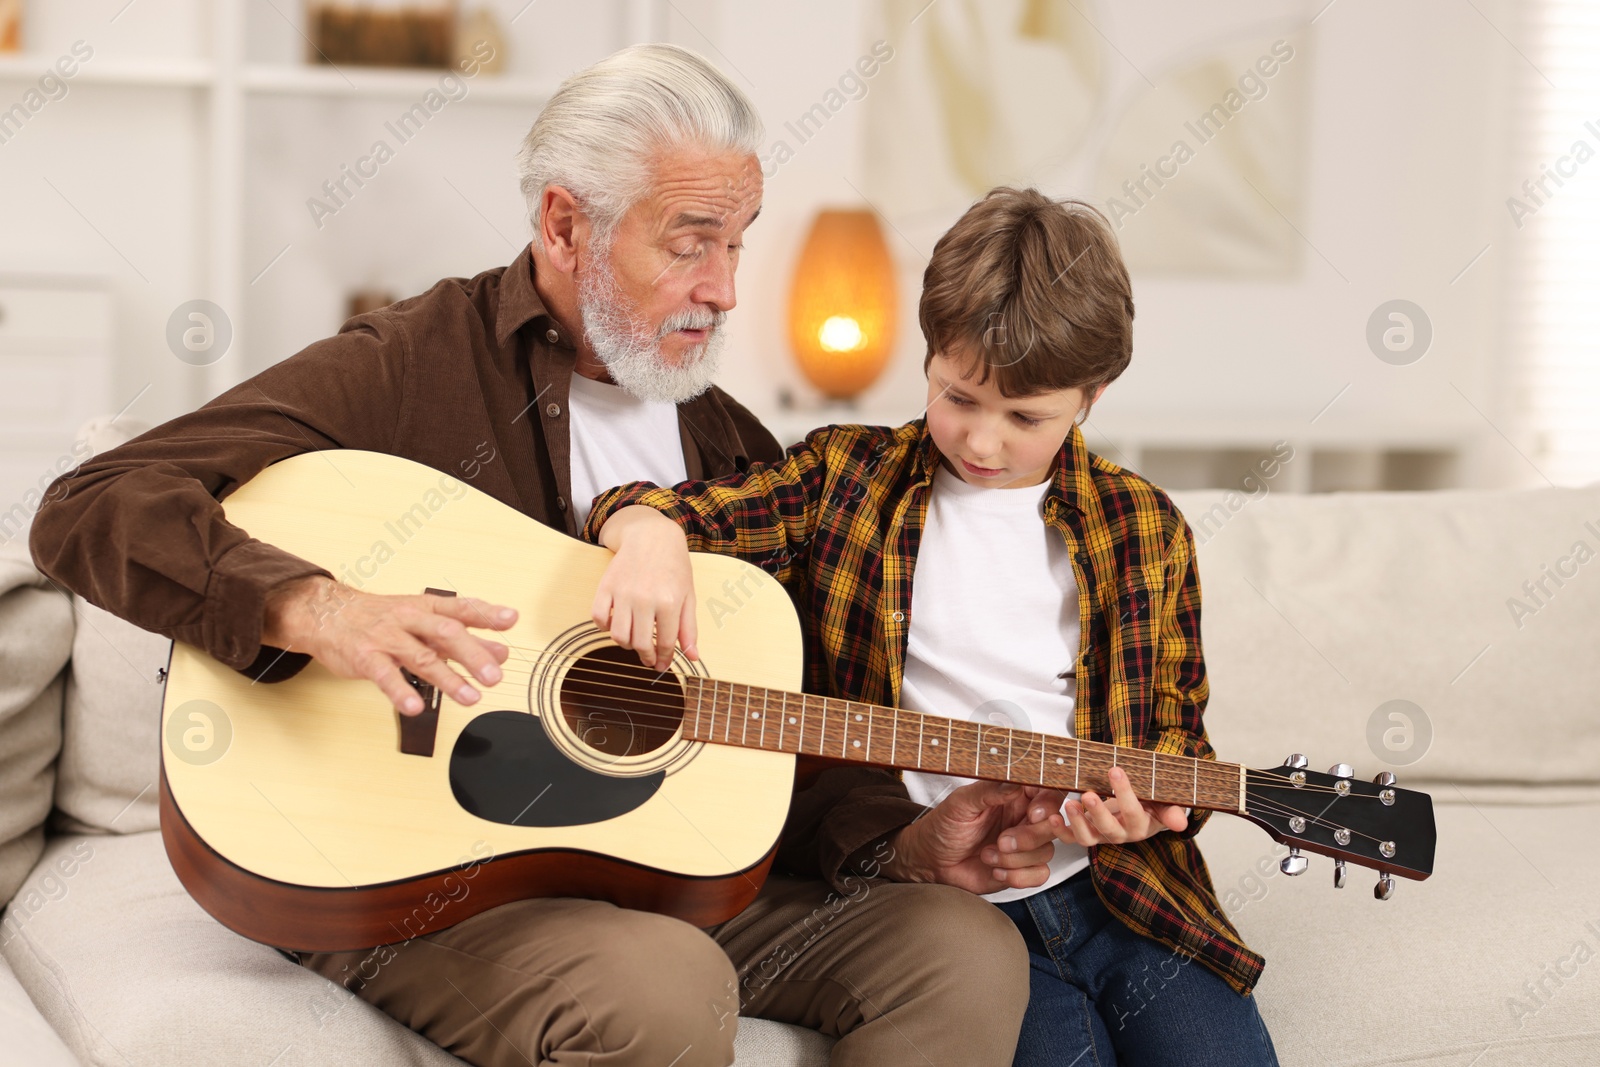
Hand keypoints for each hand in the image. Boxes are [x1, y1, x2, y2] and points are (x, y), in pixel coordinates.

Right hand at [261, 574, 515, 716]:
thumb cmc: (380, 618)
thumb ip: (461, 638)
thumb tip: (500, 653)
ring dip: (448, 679)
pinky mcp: (365, 658)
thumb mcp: (423, 621)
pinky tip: (416, 707)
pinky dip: (401, 692)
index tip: (510, 619)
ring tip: (470, 698)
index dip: (486, 613)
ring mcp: (387, 638)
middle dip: (473, 654)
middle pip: (446, 632)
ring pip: (421, 656)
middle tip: (495, 675)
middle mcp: (409, 619)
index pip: (461, 608)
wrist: (327, 614)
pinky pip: (385, 676)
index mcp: (426, 607)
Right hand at [592, 505, 697, 669]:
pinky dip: (604, 627)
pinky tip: (615, 624)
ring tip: (634, 640)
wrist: (651, 536)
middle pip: (639, 644)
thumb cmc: (673, 566)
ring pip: (618, 635)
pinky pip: (598, 618)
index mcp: (668, 602)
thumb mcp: (688, 595)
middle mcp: (644, 599)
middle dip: (645, 656)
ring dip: (625, 644)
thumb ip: (689, 628)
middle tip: (648, 658)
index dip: (664, 658)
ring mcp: (622, 593)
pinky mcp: (605, 587)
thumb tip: (692, 657)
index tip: (662, 665)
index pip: (665, 643)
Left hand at [879, 780, 1071, 894]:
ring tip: (988, 855)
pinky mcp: (1021, 869)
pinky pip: (1040, 874)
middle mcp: (1023, 819)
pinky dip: (1018, 876)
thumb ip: (989, 790)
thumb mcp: (961, 803)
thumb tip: (1016, 782)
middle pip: (1053, 826)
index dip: (1048, 803)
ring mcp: (1025, 846)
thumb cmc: (943, 826)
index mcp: (1013, 796)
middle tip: (1002, 841)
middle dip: (1029, 837)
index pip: (1048, 792)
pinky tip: (995, 869)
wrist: (930, 860)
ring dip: (1016, 859)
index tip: (1032, 814)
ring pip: (1047, 852)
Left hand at [1046, 765, 1188, 846]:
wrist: (1140, 808)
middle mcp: (1122, 834)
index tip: (1115, 769)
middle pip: (1109, 830)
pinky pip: (1072, 838)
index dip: (1124, 793)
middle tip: (1089, 794)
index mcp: (1142, 826)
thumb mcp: (1163, 802)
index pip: (1134, 812)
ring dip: (1077, 823)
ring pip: (1088, 838)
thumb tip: (1180, 823)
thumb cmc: (1151, 801)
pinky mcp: (1087, 834)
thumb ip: (1169, 810)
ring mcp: (1102, 836)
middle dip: (1098, 813)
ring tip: (1070, 804)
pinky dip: (1061, 830)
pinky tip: (1053, 816)